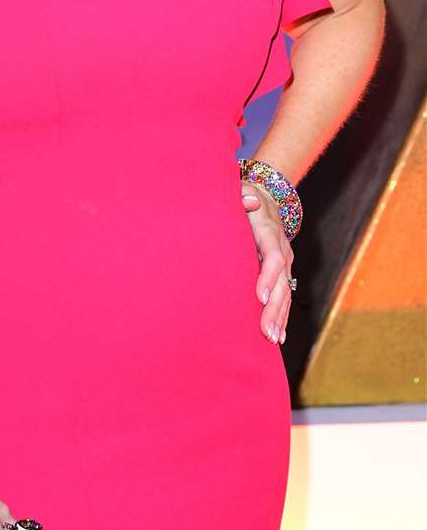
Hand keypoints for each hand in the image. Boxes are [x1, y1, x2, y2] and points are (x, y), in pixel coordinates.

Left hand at [242, 184, 293, 344]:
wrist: (267, 196)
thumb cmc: (245, 196)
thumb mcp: (242, 191)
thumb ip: (243, 196)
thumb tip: (250, 200)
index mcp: (270, 233)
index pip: (273, 257)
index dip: (268, 277)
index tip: (260, 296)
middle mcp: (282, 250)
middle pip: (282, 282)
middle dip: (275, 308)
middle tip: (266, 331)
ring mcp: (285, 263)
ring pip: (286, 293)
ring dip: (279, 317)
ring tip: (272, 338)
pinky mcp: (283, 272)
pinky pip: (285, 296)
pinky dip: (282, 316)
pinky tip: (277, 336)